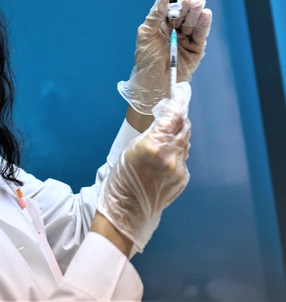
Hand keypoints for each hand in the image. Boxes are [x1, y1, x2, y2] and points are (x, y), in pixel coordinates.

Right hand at [97, 82, 191, 251]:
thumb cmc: (120, 179)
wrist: (126, 211)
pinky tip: (164, 156)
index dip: (178, 103)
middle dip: (179, 118)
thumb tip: (165, 121)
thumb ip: (151, 134)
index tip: (180, 92)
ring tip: (165, 134)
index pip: (173, 117)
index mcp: (154, 146)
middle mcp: (171, 156)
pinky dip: (176, 152)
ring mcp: (179, 169)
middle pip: (184, 128)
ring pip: (185, 143)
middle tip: (171, 111)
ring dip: (177, 135)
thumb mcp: (130, 149)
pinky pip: (183, 159)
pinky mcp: (183, 179)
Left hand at [118, 0, 211, 113]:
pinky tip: (205, 14)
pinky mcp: (196, 49)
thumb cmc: (146, 59)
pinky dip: (204, 24)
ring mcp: (186, 38)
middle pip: (183, 11)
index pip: (169, 6)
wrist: (152, 83)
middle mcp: (175, 29)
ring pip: (193, 21)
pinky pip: (201, 34)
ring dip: (196, 11)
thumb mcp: (146, 34)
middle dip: (186, 3)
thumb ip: (155, 15)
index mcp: (161, 24)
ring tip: (197, 3)